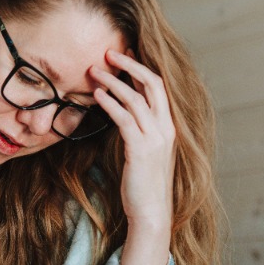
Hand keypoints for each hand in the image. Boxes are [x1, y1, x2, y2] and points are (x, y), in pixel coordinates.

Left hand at [91, 50, 175, 230]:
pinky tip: (97, 95)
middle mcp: (166, 128)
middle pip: (152, 84)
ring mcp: (156, 138)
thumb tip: (123, 114)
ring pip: (136, 98)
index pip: (158, 88)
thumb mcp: (144, 152)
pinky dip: (111, 103)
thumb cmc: (143, 184)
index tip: (124, 54)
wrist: (152, 212)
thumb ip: (138, 131)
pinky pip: (125, 118)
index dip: (141, 68)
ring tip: (94, 71)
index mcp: (169, 126)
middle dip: (131, 64)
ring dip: (114, 82)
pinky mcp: (141, 149)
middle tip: (108, 52)